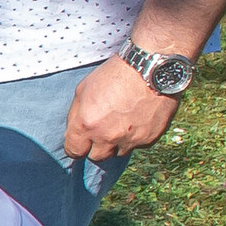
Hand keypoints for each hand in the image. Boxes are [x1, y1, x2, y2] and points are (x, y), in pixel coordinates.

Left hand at [63, 55, 180, 161]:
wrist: (151, 68)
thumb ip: (75, 116)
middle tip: (103, 129)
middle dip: (97, 145)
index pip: (74, 151)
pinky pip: (138, 145)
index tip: (81, 141)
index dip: (77, 146)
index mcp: (87, 124)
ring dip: (117, 143)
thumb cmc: (115, 75)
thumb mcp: (83, 89)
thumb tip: (73, 133)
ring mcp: (130, 140)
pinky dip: (136, 137)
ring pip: (118, 153)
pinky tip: (138, 119)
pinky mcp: (149, 139)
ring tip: (122, 121)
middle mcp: (107, 136)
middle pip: (96, 156)